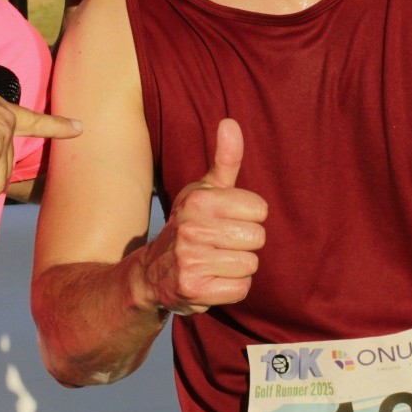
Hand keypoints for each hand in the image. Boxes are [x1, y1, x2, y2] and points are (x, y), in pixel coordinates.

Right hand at [132, 119, 266, 314]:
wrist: (151, 272)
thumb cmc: (190, 225)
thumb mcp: (204, 191)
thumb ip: (225, 159)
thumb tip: (230, 122)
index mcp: (199, 200)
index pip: (259, 210)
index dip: (248, 217)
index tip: (227, 220)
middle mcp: (192, 228)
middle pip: (257, 238)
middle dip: (244, 243)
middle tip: (220, 244)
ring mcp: (191, 260)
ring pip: (250, 264)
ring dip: (237, 266)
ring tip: (215, 261)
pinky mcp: (194, 289)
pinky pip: (241, 289)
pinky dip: (231, 288)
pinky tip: (212, 279)